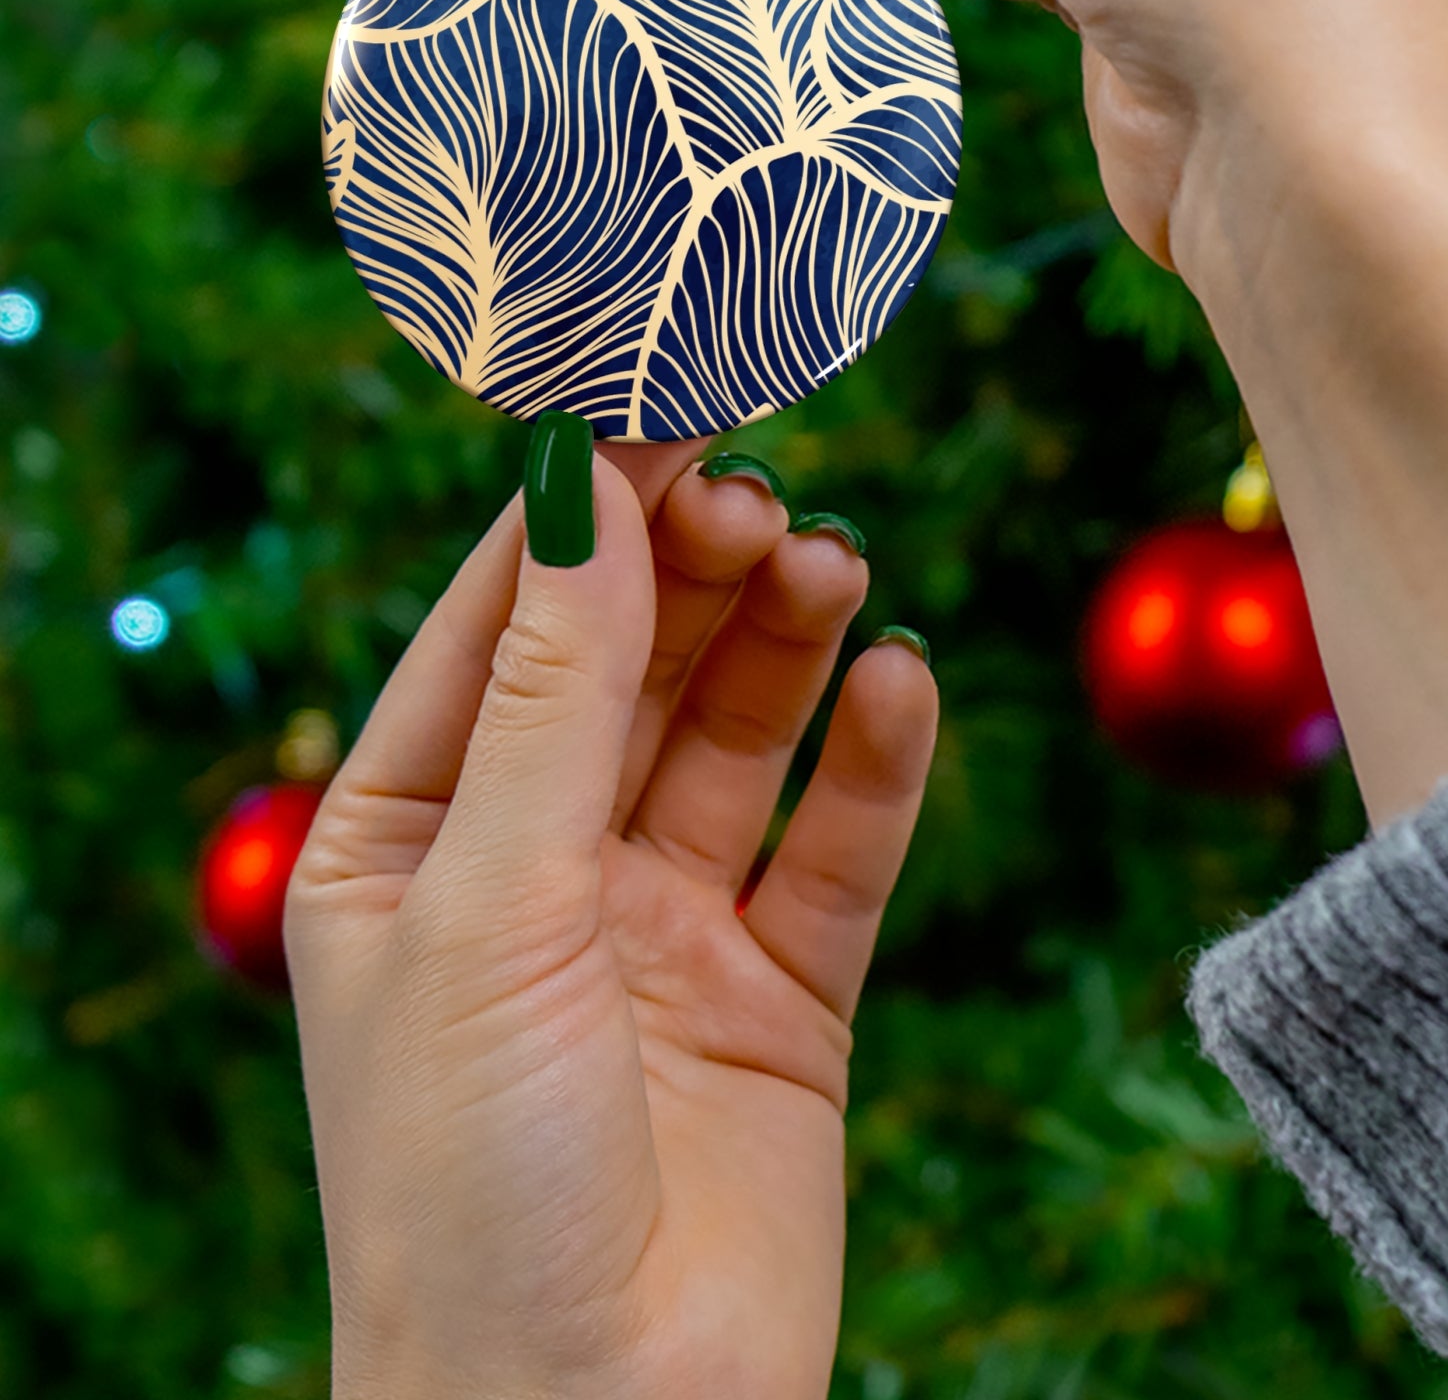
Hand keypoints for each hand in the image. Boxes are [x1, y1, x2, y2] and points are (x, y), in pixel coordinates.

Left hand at [286, 439, 936, 1399]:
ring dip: (786, 643)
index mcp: (410, 843)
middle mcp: (538, 870)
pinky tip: (900, 685)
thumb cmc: (470, 1184)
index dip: (582, 512)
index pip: (502, 626)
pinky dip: (874, 762)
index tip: (662, 399)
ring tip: (833, 567)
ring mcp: (664, 929)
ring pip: (738, 736)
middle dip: (694, 571)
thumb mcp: (490, 906)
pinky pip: (837, 847)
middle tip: (762, 494)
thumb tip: (587, 488)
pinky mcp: (782, 994)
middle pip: (633, 663)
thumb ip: (555, 694)